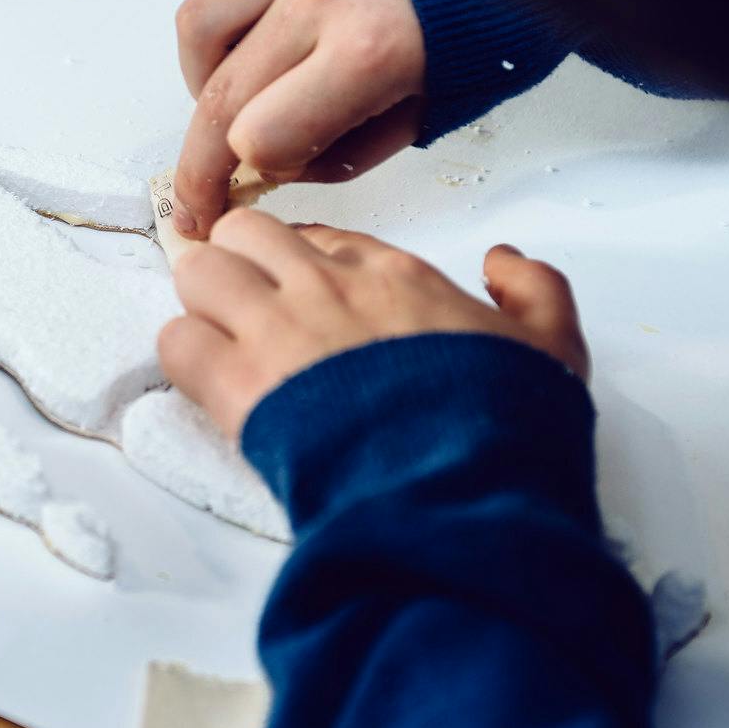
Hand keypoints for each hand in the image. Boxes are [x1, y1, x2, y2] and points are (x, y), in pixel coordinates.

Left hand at [158, 211, 590, 437]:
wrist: (461, 494)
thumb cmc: (503, 429)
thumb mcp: (553, 349)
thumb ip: (536, 292)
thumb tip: (505, 260)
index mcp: (394, 275)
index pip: (321, 237)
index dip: (304, 264)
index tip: (307, 295)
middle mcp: (328, 285)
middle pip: (246, 233)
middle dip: (240, 264)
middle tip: (249, 311)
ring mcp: (277, 329)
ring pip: (199, 271)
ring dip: (204, 304)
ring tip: (222, 345)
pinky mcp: (239, 385)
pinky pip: (176, 341)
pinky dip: (185, 357)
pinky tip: (210, 385)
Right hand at [171, 0, 425, 238]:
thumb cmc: (485, 15)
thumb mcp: (433, 106)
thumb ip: (351, 147)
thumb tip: (278, 167)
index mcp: (370, 51)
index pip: (261, 137)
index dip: (250, 176)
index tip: (243, 194)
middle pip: (217, 96)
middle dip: (197, 163)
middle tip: (196, 195)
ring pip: (197, 27)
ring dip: (198, 78)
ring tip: (226, 98)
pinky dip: (214, 15)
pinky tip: (243, 37)